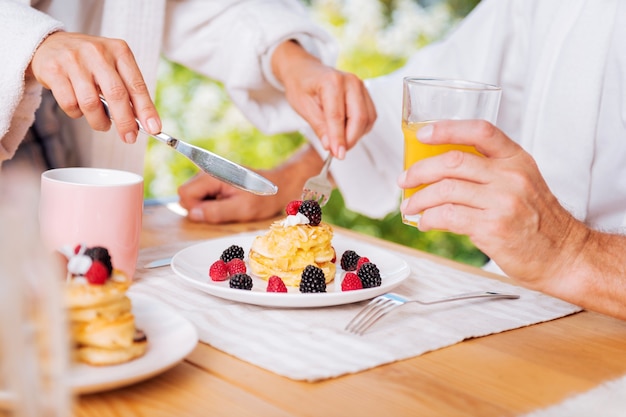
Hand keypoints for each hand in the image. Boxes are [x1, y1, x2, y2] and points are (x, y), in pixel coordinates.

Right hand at [28, 31, 160, 142]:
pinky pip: (70, 104)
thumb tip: (142, 122)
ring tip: (102, 124)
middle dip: (125, 122)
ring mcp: (74, 60)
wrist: (50, 44)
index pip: (137, 85)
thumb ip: (127, 90)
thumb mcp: (113, 66)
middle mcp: (98, 53)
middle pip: (116, 94)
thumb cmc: (90, 62)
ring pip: (90, 103)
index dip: (146, 109)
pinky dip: (77, 114)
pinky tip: (79, 109)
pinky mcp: (53, 70)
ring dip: (99, 121)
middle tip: (129, 138)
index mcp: (119, 51)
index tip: (154, 129)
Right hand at [178, 145, 324, 222]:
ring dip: (207, 206)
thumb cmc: (263, 198)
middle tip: (224, 209)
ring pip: (194, 196)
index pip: (184, 193)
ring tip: (228, 205)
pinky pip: (203, 195)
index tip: (214, 212)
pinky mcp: (215, 181)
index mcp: (212, 175)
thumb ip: (216, 212)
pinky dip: (212, 203)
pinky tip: (228, 202)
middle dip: (200, 207)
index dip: (195, 208)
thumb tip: (194, 215)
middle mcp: (208, 172)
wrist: (278, 186)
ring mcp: (210, 176)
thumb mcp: (242, 209)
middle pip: (186, 194)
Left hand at [271, 41, 375, 158]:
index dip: (339, 138)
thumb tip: (331, 146)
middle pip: (359, 118)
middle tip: (338, 151)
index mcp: (332, 82)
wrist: (305, 71)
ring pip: (367, 119)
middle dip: (350, 139)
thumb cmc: (302, 86)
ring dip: (356, 135)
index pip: (338, 117)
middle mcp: (351, 82)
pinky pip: (370, 116)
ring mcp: (361, 86)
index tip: (338, 155)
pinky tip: (347, 130)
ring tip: (339, 139)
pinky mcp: (365, 94)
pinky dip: (361, 129)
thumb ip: (319, 127)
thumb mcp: (303, 107)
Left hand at [397, 120, 588, 284]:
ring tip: (410, 206)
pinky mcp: (492, 227)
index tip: (423, 134)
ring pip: (445, 189)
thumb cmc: (539, 221)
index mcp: (517, 159)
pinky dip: (429, 218)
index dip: (447, 128)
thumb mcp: (524, 182)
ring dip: (419, 199)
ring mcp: (502, 202)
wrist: (564, 256)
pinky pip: (448, 216)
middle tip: (405, 180)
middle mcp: (511, 176)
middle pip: (453, 161)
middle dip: (420, 170)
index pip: (480, 131)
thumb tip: (442, 169)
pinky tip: (425, 222)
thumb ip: (491, 171)